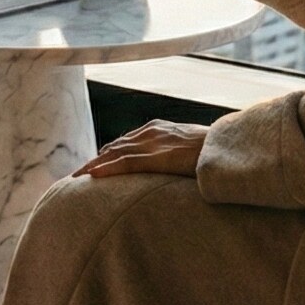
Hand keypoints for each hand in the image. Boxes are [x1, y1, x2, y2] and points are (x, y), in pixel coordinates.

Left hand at [74, 120, 207, 178]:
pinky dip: (106, 169)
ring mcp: (152, 143)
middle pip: (116, 146)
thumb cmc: (217, 149)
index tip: (98, 162)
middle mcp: (151, 132)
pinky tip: (91, 176)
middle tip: (80, 172)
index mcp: (159, 128)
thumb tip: (179, 163)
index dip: (111, 152)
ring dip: (94, 165)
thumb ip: (179, 152)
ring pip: (114, 154)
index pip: (127, 141)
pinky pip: (124, 163)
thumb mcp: (193, 147)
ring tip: (77, 176)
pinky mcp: (156, 157)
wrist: (227, 146)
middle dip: (97, 159)